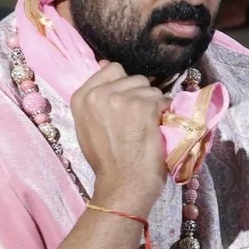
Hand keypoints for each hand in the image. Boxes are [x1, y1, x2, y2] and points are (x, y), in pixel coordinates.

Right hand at [70, 60, 172, 214]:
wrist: (122, 184)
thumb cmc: (107, 160)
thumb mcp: (88, 125)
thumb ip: (96, 98)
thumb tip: (106, 65)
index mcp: (82, 97)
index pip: (111, 69)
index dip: (123, 84)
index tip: (126, 103)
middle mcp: (100, 94)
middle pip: (134, 78)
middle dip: (140, 96)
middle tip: (137, 121)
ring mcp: (123, 99)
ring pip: (151, 90)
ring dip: (155, 106)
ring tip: (146, 128)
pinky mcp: (145, 107)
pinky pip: (165, 100)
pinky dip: (167, 114)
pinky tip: (157, 130)